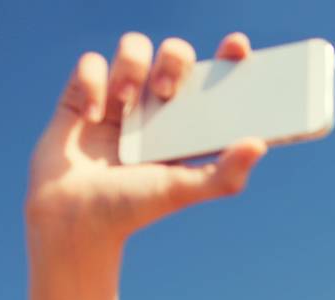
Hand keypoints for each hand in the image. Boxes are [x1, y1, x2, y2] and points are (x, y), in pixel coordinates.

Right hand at [25, 31, 267, 243]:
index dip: (229, 57)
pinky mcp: (82, 94)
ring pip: (134, 47)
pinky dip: (92, 84)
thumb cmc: (132, 207)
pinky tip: (91, 117)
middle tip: (165, 93)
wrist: (74, 219)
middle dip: (174, 61)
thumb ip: (223, 174)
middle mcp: (156, 105)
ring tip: (124, 102)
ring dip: (131, 67)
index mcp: (187, 123)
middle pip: (176, 53)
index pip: (214, 79)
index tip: (238, 48)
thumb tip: (260, 144)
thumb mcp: (182, 190)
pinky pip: (91, 63)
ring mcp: (119, 97)